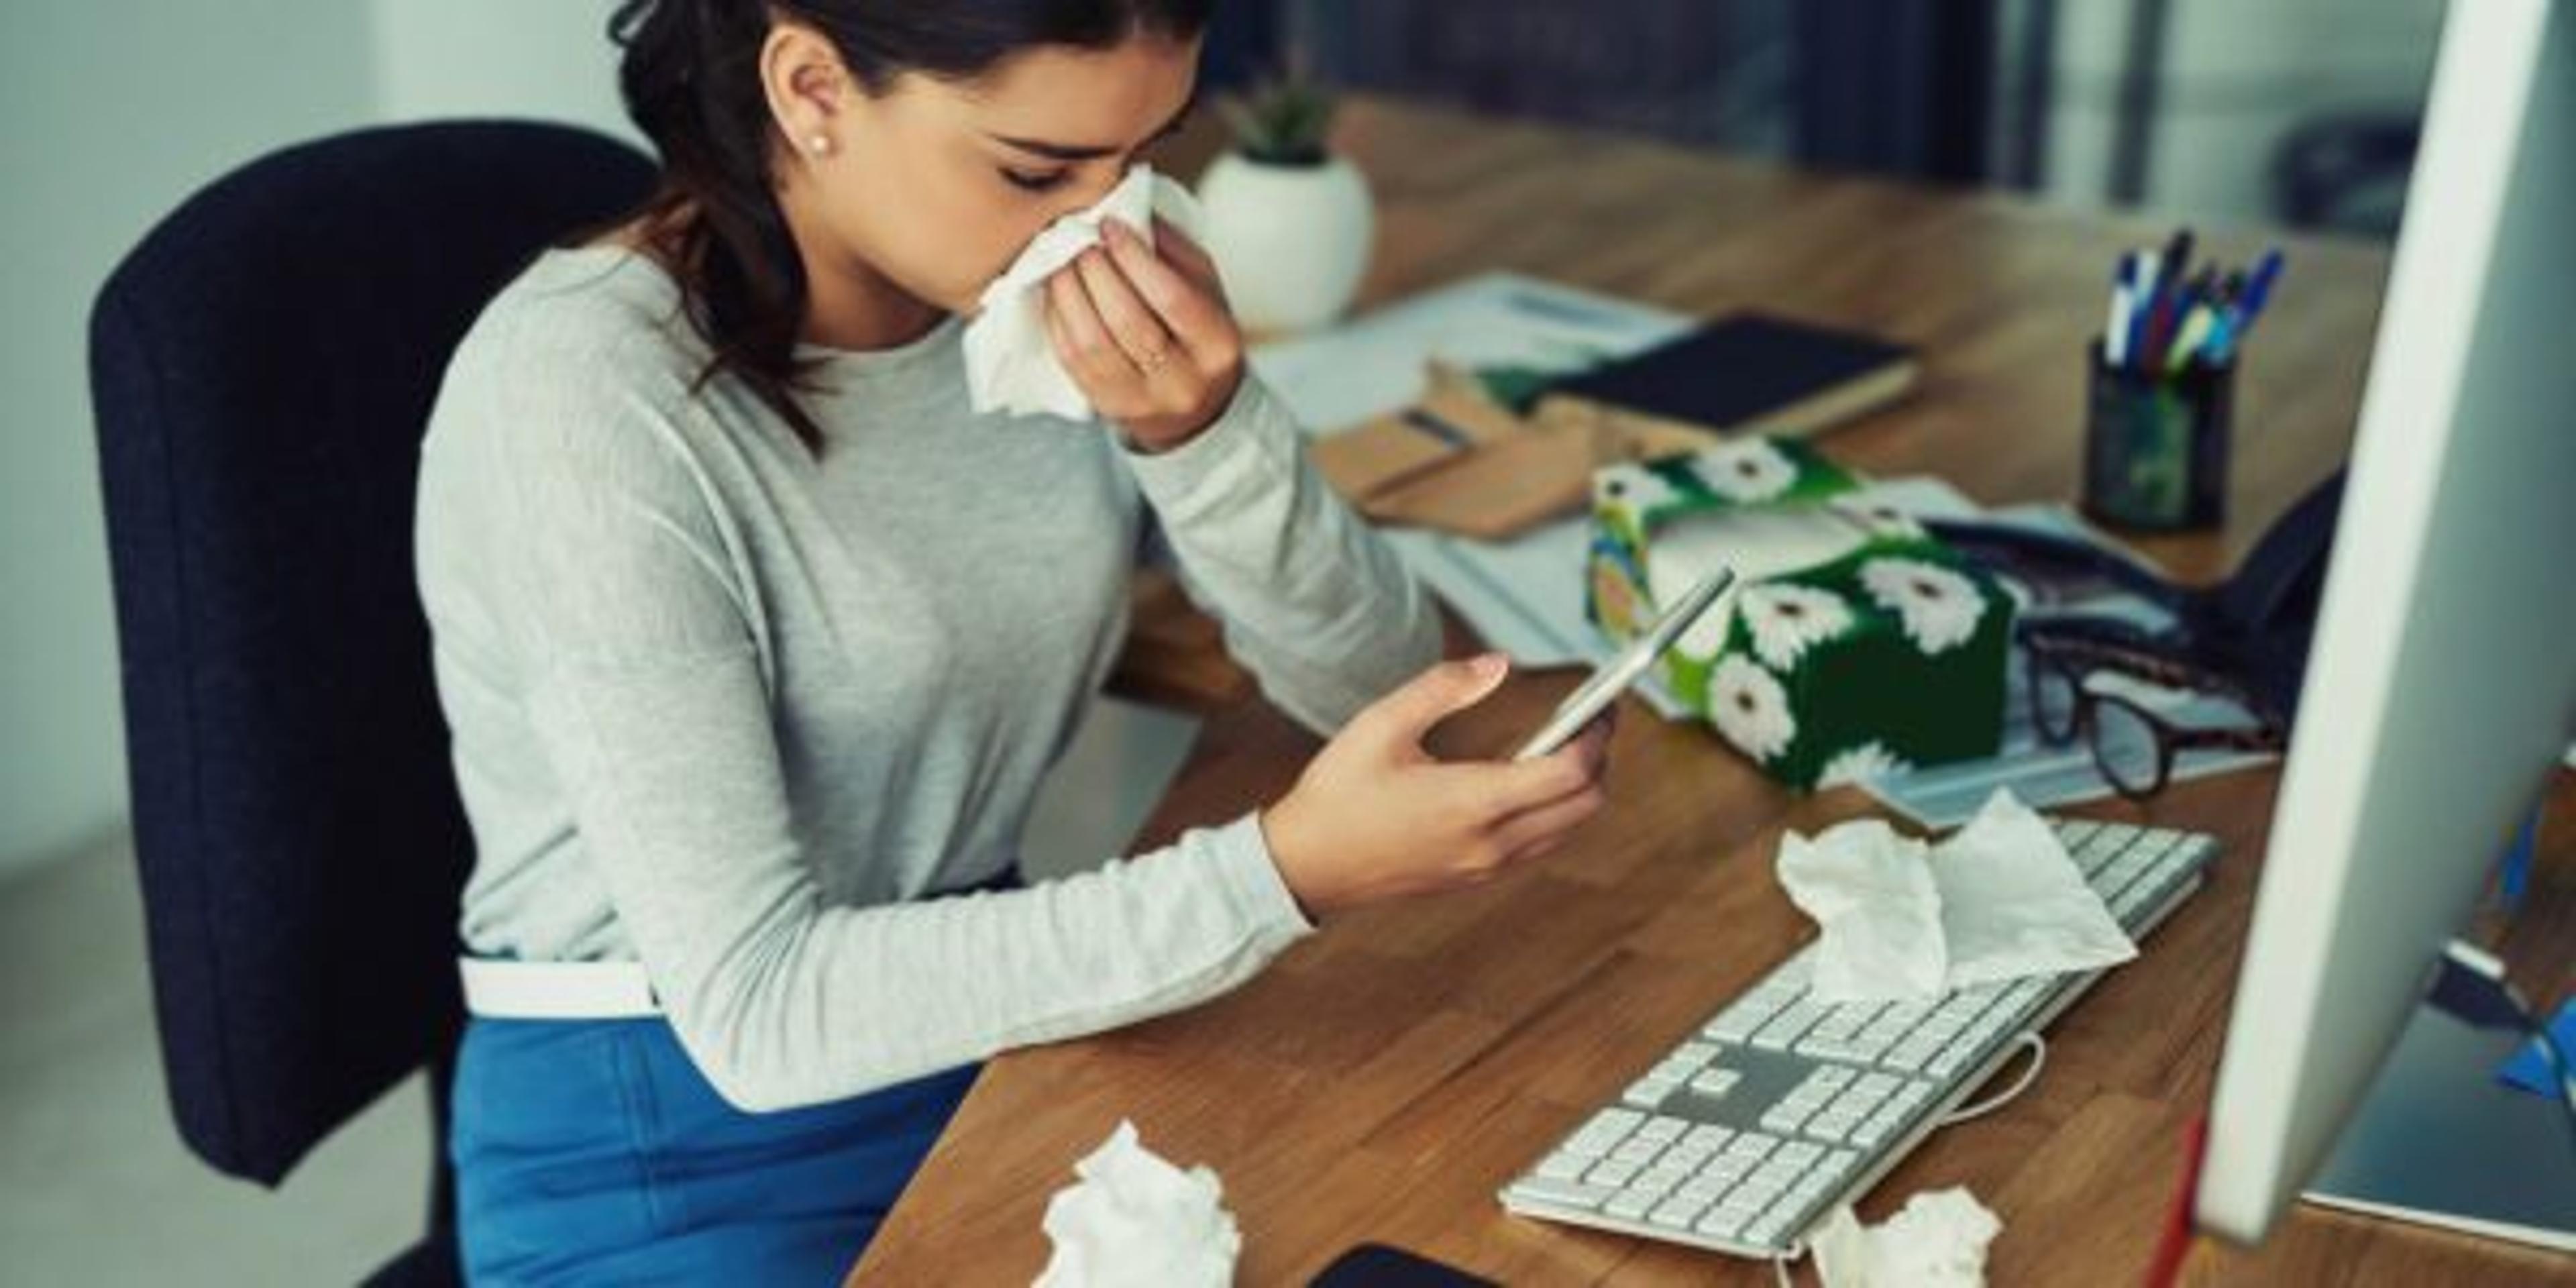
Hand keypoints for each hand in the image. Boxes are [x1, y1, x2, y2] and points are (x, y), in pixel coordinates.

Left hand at [1043, 217, 1244, 452]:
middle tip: (1079, 239)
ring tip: (1062, 261)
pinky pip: (1071, 359)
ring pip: (1092, 342)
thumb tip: (1130, 213)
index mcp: (1217, 345)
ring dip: (1068, 293)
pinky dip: (1057, 319)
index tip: (1110, 225)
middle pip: (1127, 319)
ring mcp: (1142, 400)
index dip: (1134, 257)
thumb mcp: (1206, 292)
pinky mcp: (1107, 407)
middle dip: (1095, 271)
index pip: (1171, 296)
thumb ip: (1174, 253)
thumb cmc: (1198, 339)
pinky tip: (1056, 292)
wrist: (1196, 410)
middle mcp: (1182, 380)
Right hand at [1260, 654, 1616, 918]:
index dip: (1596, 736)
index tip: (1600, 706)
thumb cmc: (1337, 793)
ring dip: (1579, 788)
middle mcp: (1490, 843)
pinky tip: (1529, 778)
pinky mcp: (1475, 877)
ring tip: (1564, 744)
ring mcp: (1486, 867)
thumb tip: (1499, 664)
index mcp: (1473, 803)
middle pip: (1585, 805)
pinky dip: (1553, 811)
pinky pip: (1539, 844)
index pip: (1570, 773)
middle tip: (1591, 720)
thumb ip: (1443, 688)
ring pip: (1567, 829)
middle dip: (1598, 760)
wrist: (1305, 867)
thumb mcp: (1381, 725)